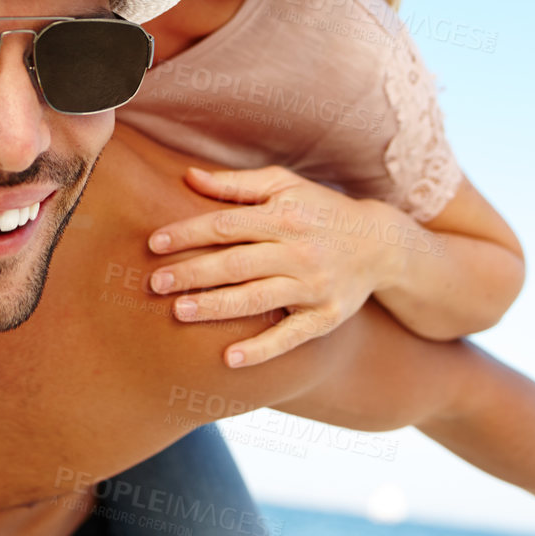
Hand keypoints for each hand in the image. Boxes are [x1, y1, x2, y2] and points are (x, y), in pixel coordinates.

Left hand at [147, 164, 408, 367]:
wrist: (381, 244)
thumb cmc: (320, 210)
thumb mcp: (284, 186)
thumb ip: (236, 184)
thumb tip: (188, 177)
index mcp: (284, 216)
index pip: (227, 224)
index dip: (188, 233)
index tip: (154, 243)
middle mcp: (299, 251)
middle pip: (237, 263)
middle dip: (193, 273)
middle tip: (155, 283)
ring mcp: (313, 286)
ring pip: (257, 298)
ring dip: (216, 307)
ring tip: (179, 311)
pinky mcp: (326, 316)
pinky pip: (290, 336)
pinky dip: (261, 349)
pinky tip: (230, 359)